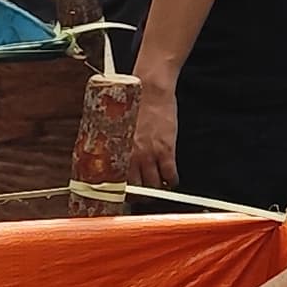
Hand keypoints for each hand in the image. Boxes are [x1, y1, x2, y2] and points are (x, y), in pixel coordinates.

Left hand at [126, 75, 180, 189]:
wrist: (150, 89)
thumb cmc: (132, 103)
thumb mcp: (117, 127)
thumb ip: (117, 145)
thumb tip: (114, 158)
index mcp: (117, 152)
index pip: (117, 183)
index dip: (122, 194)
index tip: (125, 196)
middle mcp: (132, 156)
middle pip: (136, 189)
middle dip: (141, 195)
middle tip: (144, 192)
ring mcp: (150, 154)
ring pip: (153, 185)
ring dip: (156, 189)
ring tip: (158, 185)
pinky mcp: (166, 150)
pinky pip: (170, 175)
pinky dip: (172, 181)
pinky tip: (171, 179)